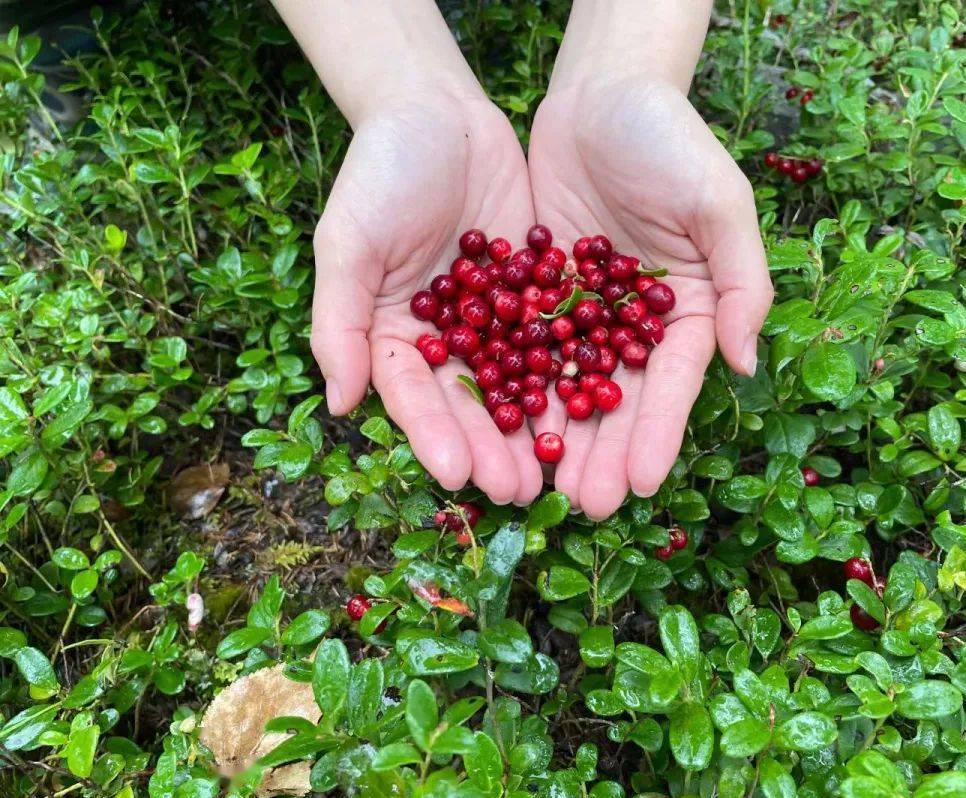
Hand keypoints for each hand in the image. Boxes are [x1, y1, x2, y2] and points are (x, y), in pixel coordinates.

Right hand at [312, 92, 542, 504]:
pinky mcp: (537, 294)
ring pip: (519, 383)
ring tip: (563, 471)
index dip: (435, 438)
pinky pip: (558, 339)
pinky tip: (598, 405)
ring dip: (539, 428)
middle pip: (470, 405)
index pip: (414, 398)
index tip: (460, 476)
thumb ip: (339, 322)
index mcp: (393, 335)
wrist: (439, 110)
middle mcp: (446, 339)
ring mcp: (495, 320)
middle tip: (522, 492)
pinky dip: (575, 371)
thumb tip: (339, 404)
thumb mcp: (348, 242)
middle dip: (495, 449)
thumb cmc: (379, 171)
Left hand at [528, 77, 772, 518]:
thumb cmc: (671, 139)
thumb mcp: (719, 201)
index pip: (672, 384)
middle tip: (582, 504)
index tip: (641, 485)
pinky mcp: (535, 296)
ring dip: (553, 436)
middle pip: (616, 400)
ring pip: (564, 385)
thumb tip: (745, 364)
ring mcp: (582, 314)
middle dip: (601, 452)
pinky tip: (496, 426)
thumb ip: (742, 280)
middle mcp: (634, 325)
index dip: (657, 434)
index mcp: (688, 312)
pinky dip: (509, 386)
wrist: (599, 94)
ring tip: (536, 485)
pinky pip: (519, 347)